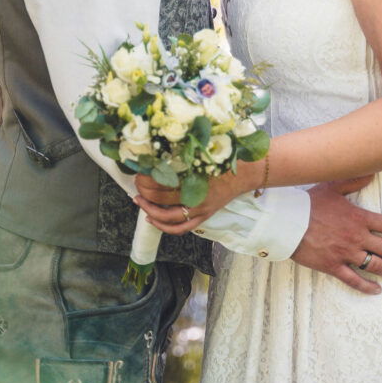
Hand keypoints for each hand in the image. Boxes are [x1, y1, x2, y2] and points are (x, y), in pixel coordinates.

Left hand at [133, 166, 248, 232]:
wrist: (245, 173)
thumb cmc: (224, 160)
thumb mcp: (202, 154)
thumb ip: (182, 157)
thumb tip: (157, 157)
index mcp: (194, 177)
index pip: (162, 182)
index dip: (146, 178)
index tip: (139, 172)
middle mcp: (196, 196)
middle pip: (160, 198)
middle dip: (144, 192)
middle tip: (136, 184)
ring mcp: (200, 209)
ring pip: (168, 217)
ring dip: (150, 210)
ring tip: (139, 202)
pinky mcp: (203, 216)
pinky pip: (181, 228)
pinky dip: (164, 227)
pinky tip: (152, 219)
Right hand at [291, 178, 381, 294]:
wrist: (288, 222)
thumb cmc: (309, 203)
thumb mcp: (333, 187)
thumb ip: (354, 181)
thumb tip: (371, 172)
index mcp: (359, 218)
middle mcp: (357, 237)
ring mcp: (346, 254)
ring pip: (375, 266)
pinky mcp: (333, 266)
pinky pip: (354, 280)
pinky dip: (366, 286)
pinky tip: (377, 290)